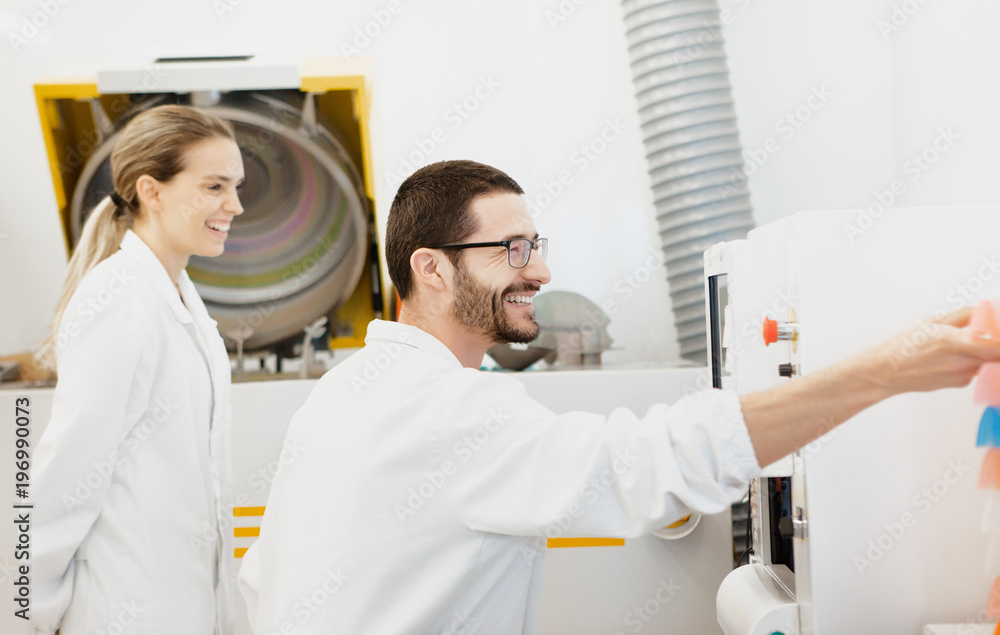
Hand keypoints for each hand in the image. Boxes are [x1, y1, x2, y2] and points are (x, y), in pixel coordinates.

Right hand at [869, 307, 999, 394]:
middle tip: (979, 332)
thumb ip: (964, 315)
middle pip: (996, 353)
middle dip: (993, 342)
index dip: (998, 337)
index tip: (995, 330)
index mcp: (953, 342)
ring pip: (987, 360)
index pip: (997, 345)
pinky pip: (976, 368)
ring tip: (957, 344)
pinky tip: (950, 357)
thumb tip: (985, 311)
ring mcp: (962, 376)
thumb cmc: (904, 346)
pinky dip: (970, 360)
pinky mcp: (960, 383)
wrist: (887, 372)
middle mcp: (961, 362)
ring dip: (981, 350)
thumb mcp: (932, 321)